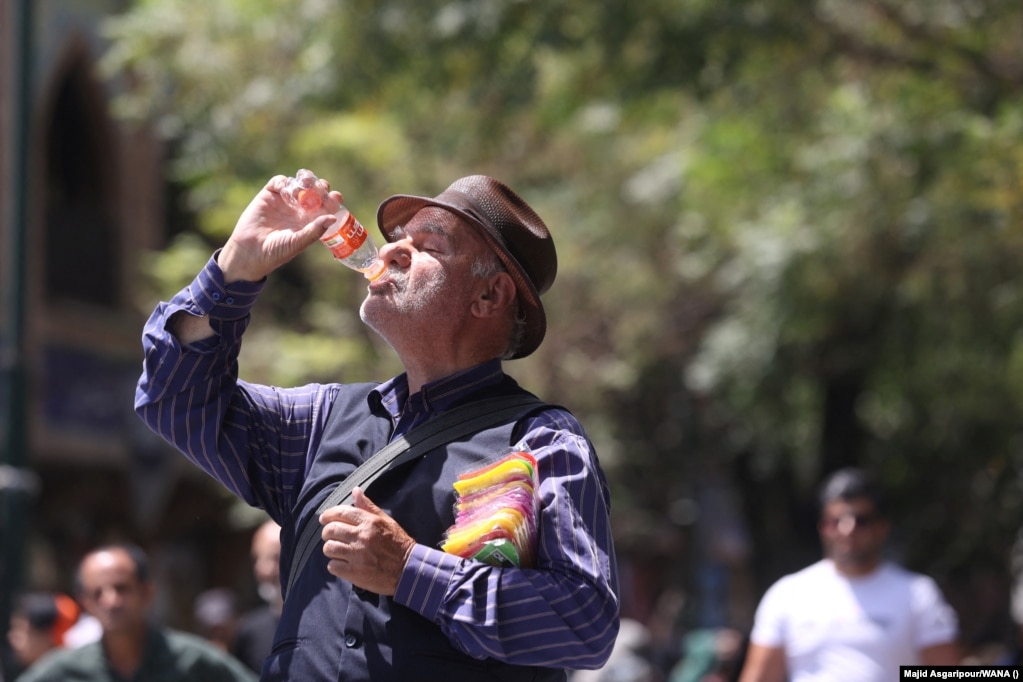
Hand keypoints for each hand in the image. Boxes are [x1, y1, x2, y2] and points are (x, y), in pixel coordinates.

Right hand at [217, 175, 342, 282]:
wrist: (250, 252)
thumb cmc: (276, 252)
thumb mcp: (297, 242)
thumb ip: (314, 231)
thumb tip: (332, 218)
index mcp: (310, 220)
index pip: (326, 206)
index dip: (332, 200)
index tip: (336, 197)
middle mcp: (299, 209)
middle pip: (315, 191)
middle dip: (320, 187)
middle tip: (322, 188)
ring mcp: (284, 201)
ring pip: (299, 184)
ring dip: (305, 181)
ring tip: (306, 186)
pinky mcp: (268, 195)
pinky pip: (279, 182)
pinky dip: (284, 181)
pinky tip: (286, 189)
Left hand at [319, 487, 416, 595]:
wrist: (408, 569)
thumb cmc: (398, 543)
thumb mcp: (386, 521)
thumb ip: (368, 506)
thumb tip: (355, 490)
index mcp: (369, 522)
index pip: (341, 512)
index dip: (328, 515)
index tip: (324, 519)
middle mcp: (362, 537)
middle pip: (331, 530)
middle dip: (327, 532)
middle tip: (331, 536)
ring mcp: (357, 555)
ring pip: (329, 548)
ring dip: (331, 549)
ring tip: (338, 551)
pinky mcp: (355, 572)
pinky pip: (332, 566)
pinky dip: (335, 565)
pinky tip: (343, 564)